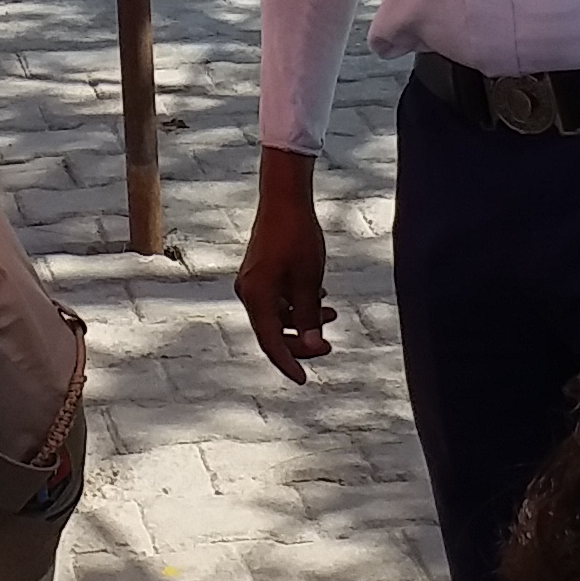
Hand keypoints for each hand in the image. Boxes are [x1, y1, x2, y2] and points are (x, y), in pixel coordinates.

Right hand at [234, 149, 332, 385]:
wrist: (284, 200)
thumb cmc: (297, 237)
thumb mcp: (308, 280)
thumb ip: (308, 315)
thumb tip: (311, 344)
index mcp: (257, 297)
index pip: (270, 342)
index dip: (288, 363)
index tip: (303, 380)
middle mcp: (248, 293)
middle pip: (272, 332)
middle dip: (301, 341)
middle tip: (329, 345)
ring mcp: (252, 283)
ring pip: (277, 315)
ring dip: (302, 321)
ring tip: (331, 315)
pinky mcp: (259, 274)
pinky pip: (276, 300)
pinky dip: (296, 305)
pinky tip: (318, 299)